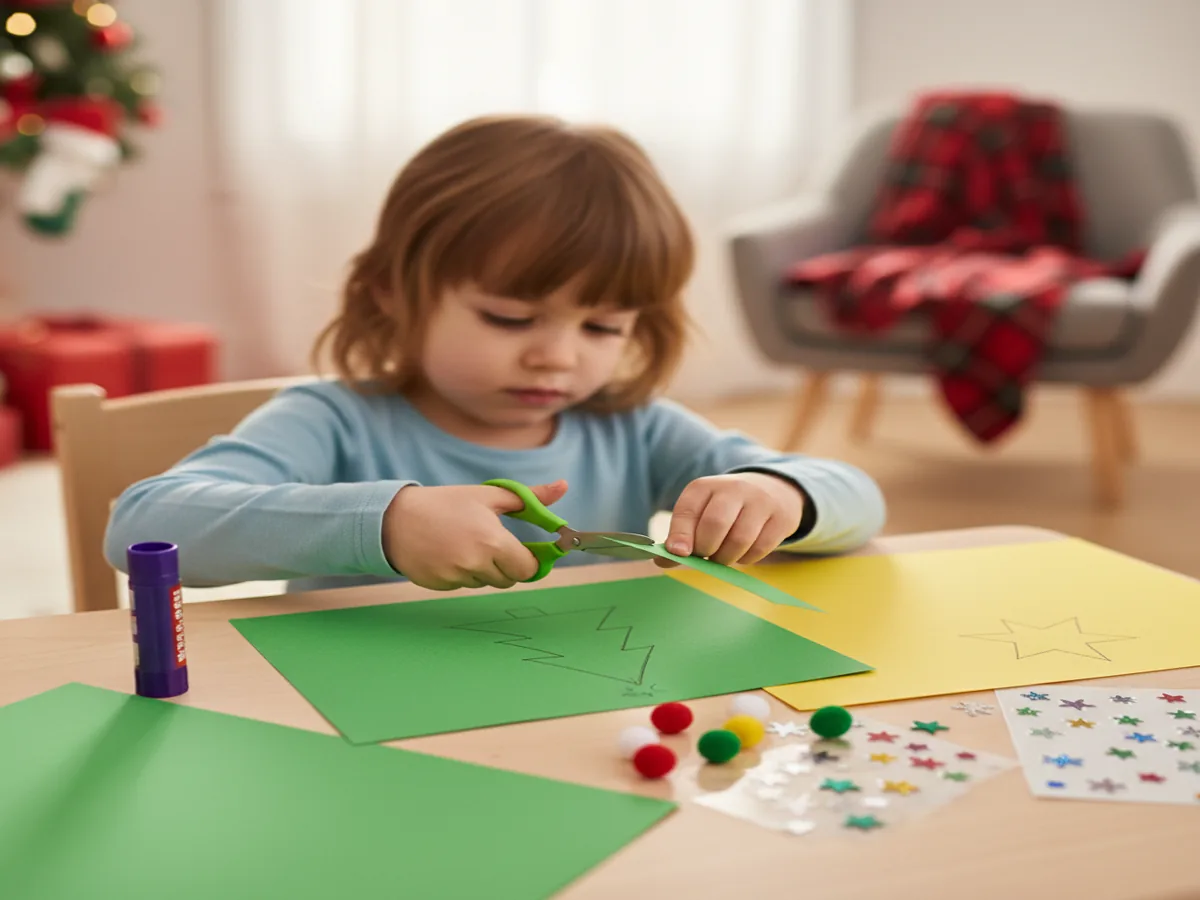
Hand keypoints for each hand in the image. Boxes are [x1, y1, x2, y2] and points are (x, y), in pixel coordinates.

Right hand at [382, 480, 568, 589]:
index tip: (522, 551)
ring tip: (463, 544)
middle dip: (505, 564)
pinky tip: (447, 554)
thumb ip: (530, 497)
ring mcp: (457, 577)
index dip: (527, 560)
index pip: (526, 569)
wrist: (395, 518)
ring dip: (483, 568)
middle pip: (508, 579)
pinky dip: (461, 574)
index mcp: (493, 541)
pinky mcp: (441, 586)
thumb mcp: (488, 495)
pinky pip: (464, 585)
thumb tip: (563, 486)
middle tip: (488, 542)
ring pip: (485, 582)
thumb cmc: (446, 503)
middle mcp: (476, 563)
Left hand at [660, 472, 803, 566]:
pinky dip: (747, 559)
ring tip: (723, 556)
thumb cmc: (726, 509)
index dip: (680, 534)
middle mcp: (733, 488)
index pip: (687, 510)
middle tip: (706, 555)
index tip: (679, 553)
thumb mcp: (701, 513)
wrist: (772, 489)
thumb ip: (681, 536)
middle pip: (715, 525)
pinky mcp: (780, 518)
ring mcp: (760, 501)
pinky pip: (760, 548)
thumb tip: (662, 560)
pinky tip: (742, 552)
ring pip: (739, 540)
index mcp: (705, 486)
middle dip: (706, 549)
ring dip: (727, 558)